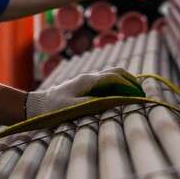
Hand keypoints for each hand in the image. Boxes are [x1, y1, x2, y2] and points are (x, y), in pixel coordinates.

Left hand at [24, 67, 140, 117]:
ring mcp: (88, 80)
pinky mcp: (86, 86)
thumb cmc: (53, 108)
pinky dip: (119, 85)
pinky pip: (107, 81)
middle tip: (143, 94)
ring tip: (136, 95)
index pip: (115, 77)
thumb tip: (115, 100)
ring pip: (113, 74)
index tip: (141, 96)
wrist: (36, 106)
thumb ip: (94, 103)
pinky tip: (123, 96)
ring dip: (126, 82)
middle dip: (132, 81)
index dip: (130, 85)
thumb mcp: (73, 108)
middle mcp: (90, 77)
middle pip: (117, 71)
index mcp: (88, 81)